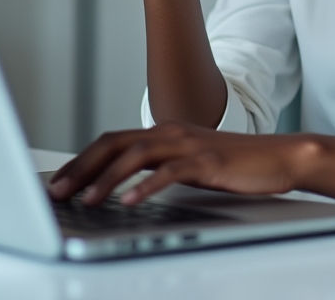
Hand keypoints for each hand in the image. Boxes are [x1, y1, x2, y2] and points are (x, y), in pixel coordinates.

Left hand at [47, 125, 311, 204]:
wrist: (278, 157)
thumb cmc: (233, 163)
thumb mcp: (189, 162)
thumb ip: (159, 166)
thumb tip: (122, 186)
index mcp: (164, 132)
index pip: (112, 140)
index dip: (81, 159)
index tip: (57, 181)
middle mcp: (172, 132)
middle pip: (115, 143)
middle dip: (81, 167)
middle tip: (57, 190)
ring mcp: (189, 145)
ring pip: (137, 155)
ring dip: (106, 178)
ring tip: (86, 199)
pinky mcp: (207, 160)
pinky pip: (171, 172)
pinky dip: (147, 186)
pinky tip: (131, 202)